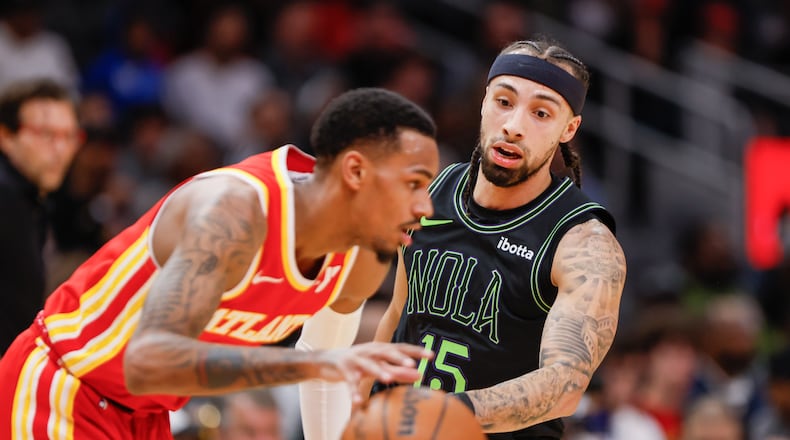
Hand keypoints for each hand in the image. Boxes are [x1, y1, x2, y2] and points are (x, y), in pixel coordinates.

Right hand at [316, 342, 431, 403]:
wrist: (327, 360)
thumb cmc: (360, 363)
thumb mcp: (379, 365)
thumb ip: (398, 370)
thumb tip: (420, 375)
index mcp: (381, 348)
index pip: (401, 347)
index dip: (415, 350)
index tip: (431, 355)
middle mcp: (370, 351)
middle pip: (386, 352)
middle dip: (399, 357)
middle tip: (412, 364)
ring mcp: (356, 359)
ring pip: (369, 365)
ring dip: (379, 371)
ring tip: (388, 380)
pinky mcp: (344, 369)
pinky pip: (350, 382)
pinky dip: (354, 392)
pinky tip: (358, 402)